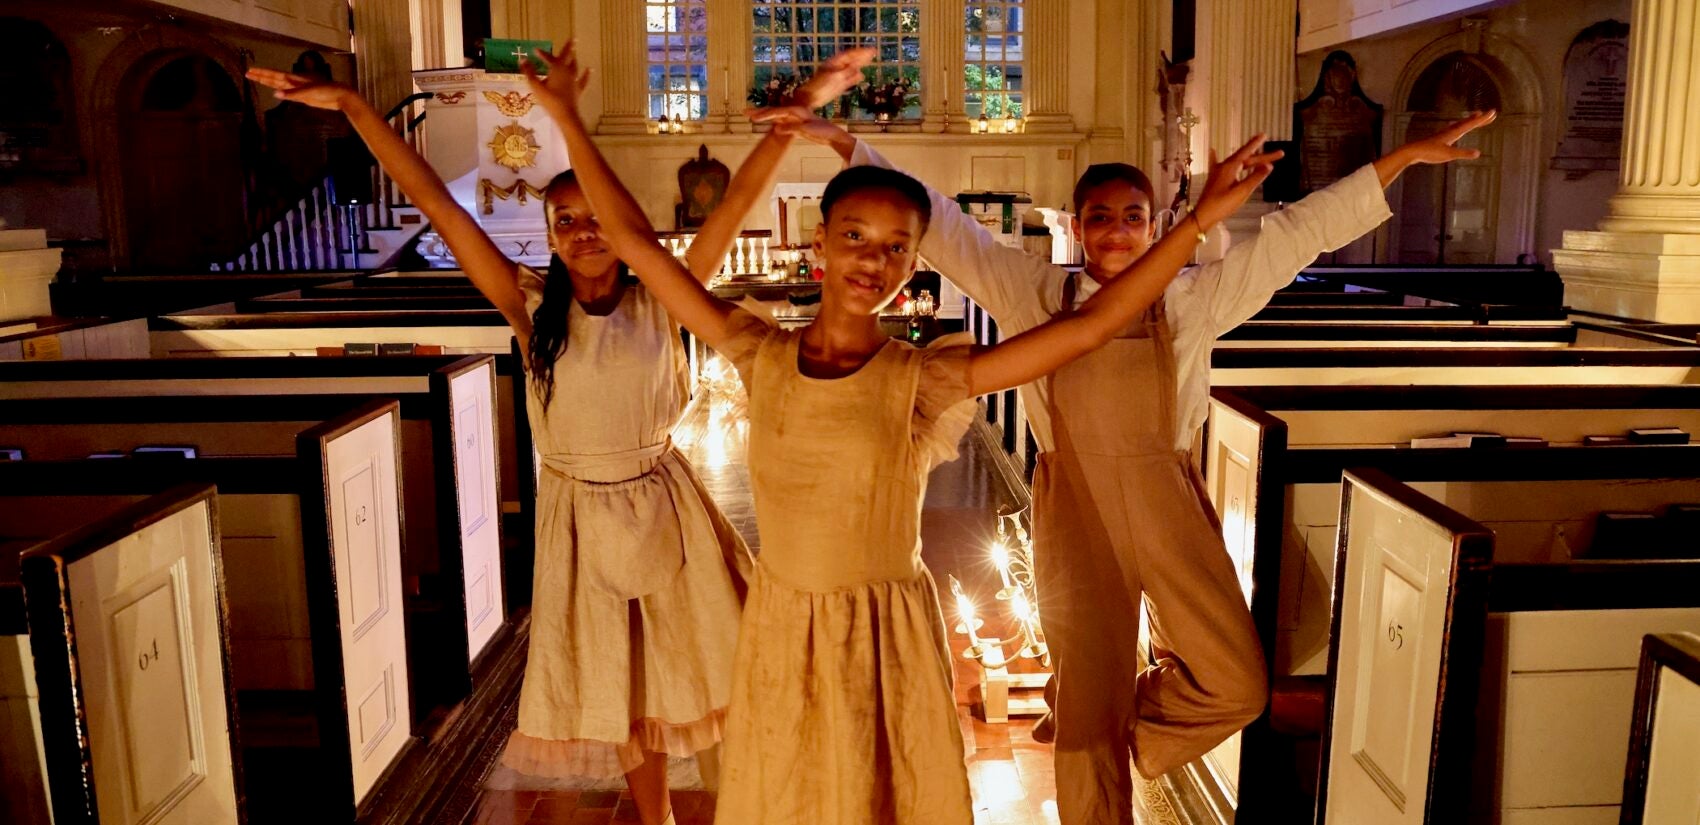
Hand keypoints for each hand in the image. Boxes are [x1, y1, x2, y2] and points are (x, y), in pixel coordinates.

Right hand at [246, 68, 356, 110]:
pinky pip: (288, 93)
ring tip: (257, 79)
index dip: (262, 73)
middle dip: (262, 76)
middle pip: (275, 78)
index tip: (250, 71)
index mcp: (296, 78)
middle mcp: (296, 82)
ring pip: (280, 85)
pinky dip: (280, 91)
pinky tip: (276, 92)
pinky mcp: (304, 97)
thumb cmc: (327, 91)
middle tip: (248, 73)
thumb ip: (293, 93)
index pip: (275, 75)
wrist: (341, 97)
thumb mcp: (310, 92)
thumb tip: (275, 93)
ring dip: (269, 82)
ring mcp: (299, 89)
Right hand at [522, 40, 591, 116]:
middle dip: (569, 48)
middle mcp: (567, 72)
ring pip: (575, 66)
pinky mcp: (578, 89)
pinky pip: (583, 79)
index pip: (550, 57)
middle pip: (568, 57)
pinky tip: (590, 69)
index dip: (543, 53)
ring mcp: (574, 80)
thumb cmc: (549, 100)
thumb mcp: (536, 86)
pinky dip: (586, 73)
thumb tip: (522, 60)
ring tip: (574, 53)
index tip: (536, 50)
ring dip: (574, 59)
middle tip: (573, 39)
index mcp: (557, 69)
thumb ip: (529, 72)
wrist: (565, 115)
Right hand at [748, 106, 837, 141]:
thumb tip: (776, 129)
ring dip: (764, 116)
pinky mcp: (796, 125)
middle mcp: (794, 113)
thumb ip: (791, 128)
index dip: (765, 115)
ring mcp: (794, 119)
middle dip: (760, 112)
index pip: (777, 112)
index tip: (754, 118)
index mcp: (797, 111)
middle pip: (774, 111)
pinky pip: (781, 123)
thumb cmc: (823, 131)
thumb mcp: (807, 129)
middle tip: (745, 112)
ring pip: (776, 116)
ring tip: (751, 117)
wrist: (833, 135)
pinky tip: (766, 123)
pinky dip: (772, 122)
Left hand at [792, 47, 874, 108]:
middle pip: (850, 60)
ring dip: (859, 65)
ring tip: (869, 61)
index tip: (872, 50)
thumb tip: (858, 68)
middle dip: (861, 56)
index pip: (850, 55)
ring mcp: (836, 76)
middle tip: (873, 53)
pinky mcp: (836, 85)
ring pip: (849, 68)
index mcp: (834, 63)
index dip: (861, 52)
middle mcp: (835, 68)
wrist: (809, 99)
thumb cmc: (820, 88)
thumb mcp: (836, 78)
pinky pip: (847, 79)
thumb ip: (847, 73)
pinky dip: (854, 77)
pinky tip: (861, 76)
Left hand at [1192, 135, 1283, 230]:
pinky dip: (1218, 156)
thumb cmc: (1222, 204)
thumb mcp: (1242, 192)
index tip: (1265, 135)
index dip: (1256, 144)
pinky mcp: (1215, 179)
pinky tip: (1212, 150)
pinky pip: (1219, 164)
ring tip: (1261, 156)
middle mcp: (1223, 166)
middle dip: (1262, 156)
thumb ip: (1255, 178)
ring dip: (1250, 159)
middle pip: (1246, 158)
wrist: (1202, 216)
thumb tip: (1269, 166)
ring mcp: (1218, 172)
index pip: (1247, 152)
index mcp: (1230, 167)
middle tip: (1279, 154)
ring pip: (1237, 162)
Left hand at [1374, 110, 1495, 185]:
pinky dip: (1460, 126)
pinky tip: (1456, 128)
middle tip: (1490, 113)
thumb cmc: (1430, 153)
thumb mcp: (1448, 155)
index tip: (1493, 112)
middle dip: (1480, 119)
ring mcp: (1444, 134)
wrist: (1412, 151)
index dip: (1483, 119)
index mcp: (1454, 133)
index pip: (1472, 124)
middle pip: (1468, 122)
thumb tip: (1478, 153)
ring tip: (1476, 116)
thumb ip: (1463, 154)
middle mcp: (1450, 131)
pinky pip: (1454, 129)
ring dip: (1470, 120)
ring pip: (1460, 124)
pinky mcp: (1439, 138)